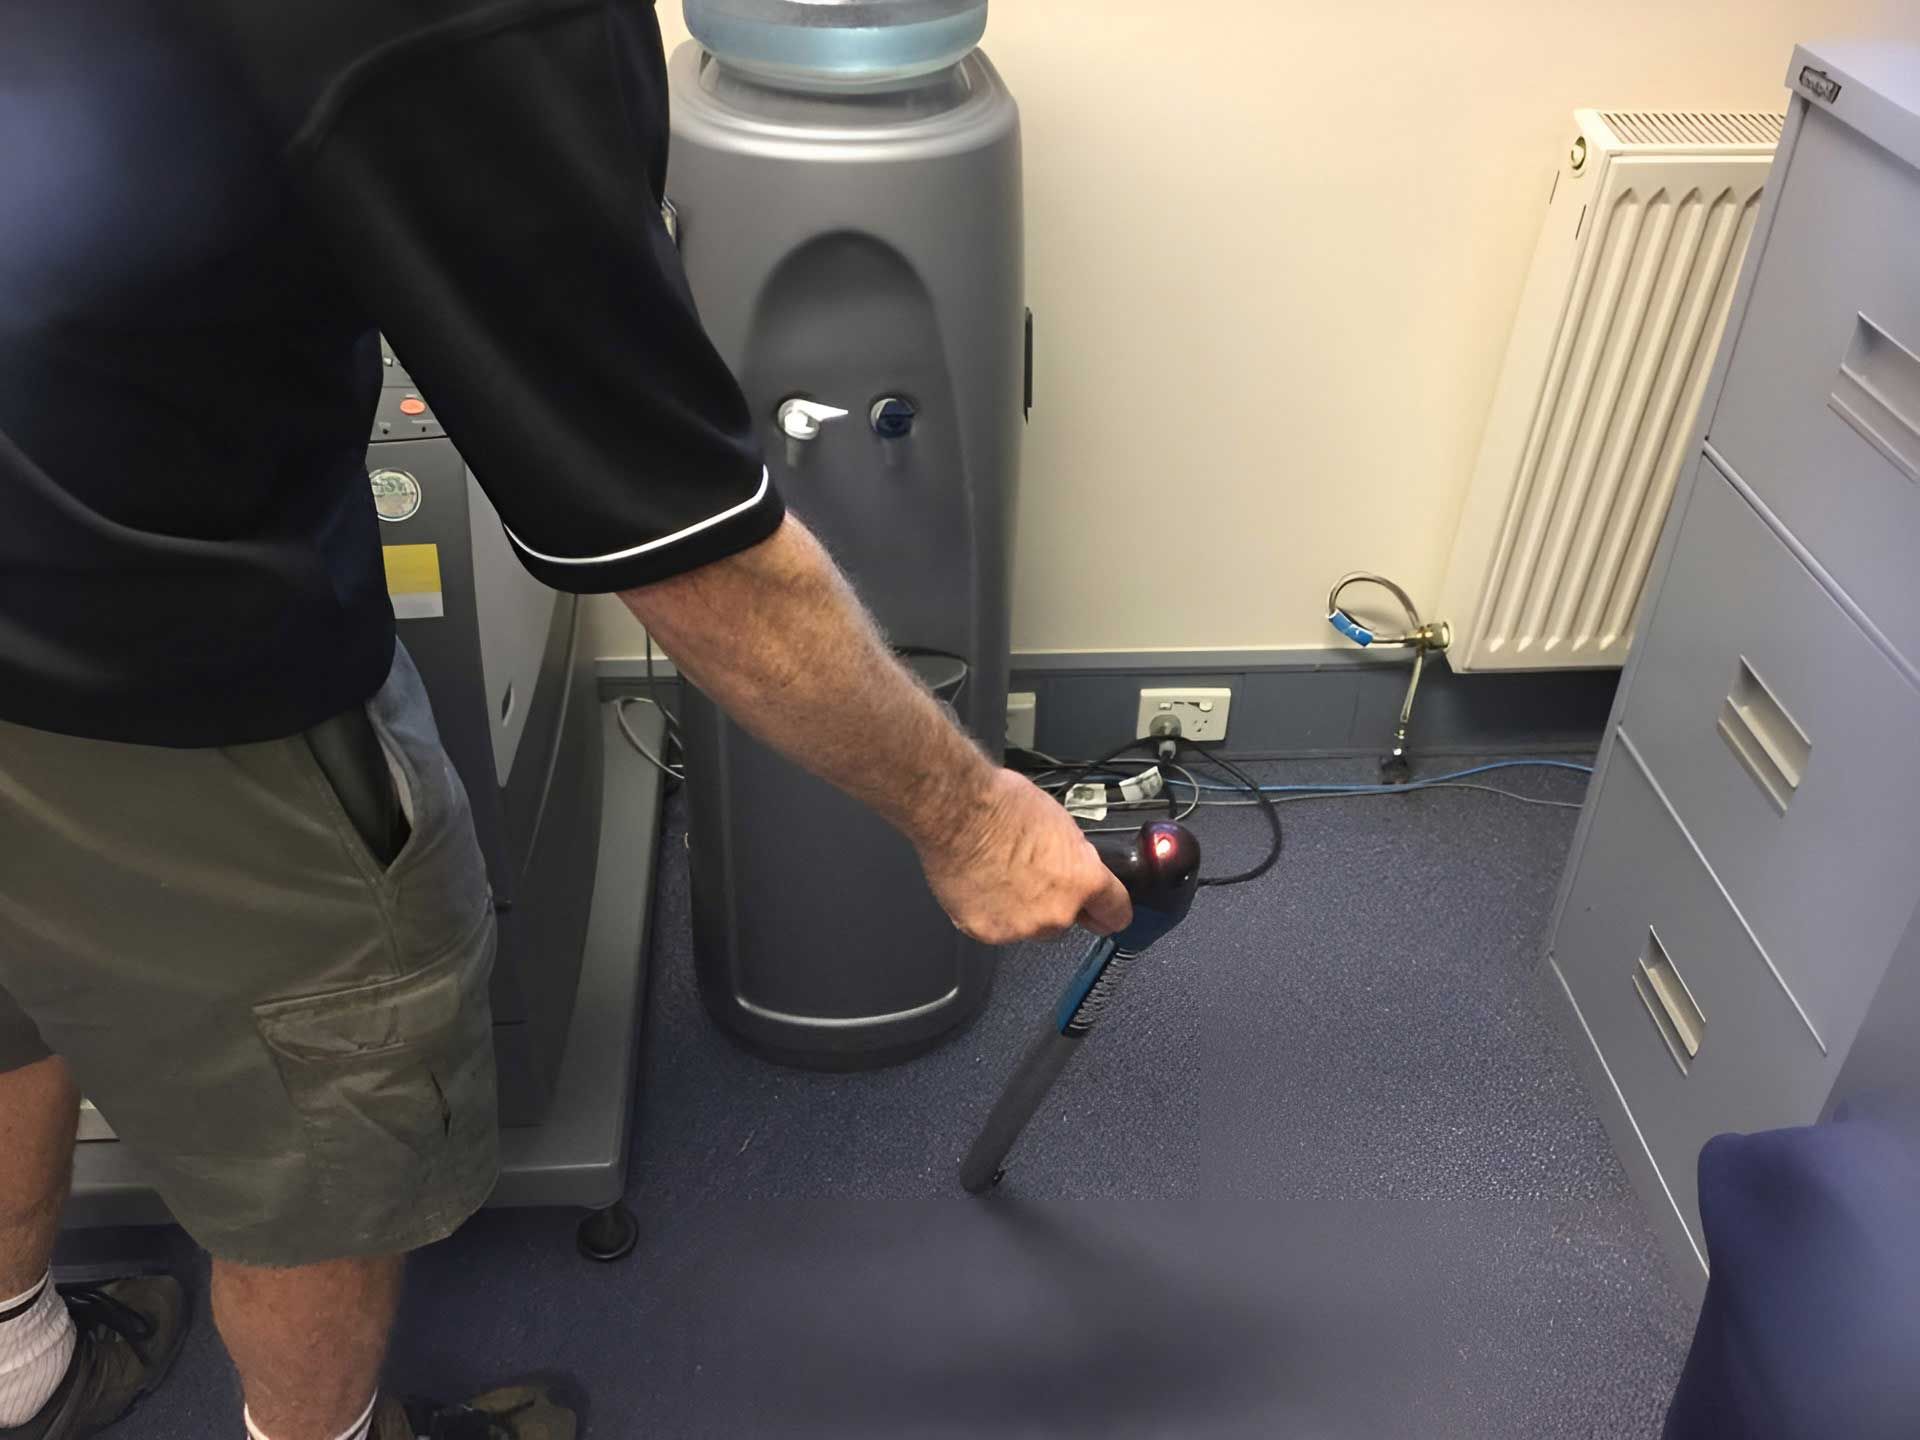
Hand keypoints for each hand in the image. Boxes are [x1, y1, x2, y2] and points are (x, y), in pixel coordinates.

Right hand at [917, 769, 1133, 944]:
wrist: (958, 813)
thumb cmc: (1004, 808)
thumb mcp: (1060, 824)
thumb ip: (1073, 857)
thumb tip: (1072, 864)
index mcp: (1083, 882)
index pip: (1116, 913)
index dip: (1108, 910)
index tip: (1103, 911)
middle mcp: (1056, 912)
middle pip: (1065, 920)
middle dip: (1053, 902)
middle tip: (1031, 874)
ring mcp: (1020, 927)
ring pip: (1029, 927)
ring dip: (1020, 909)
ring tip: (1000, 875)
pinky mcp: (985, 932)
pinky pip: (995, 927)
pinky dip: (989, 912)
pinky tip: (981, 884)